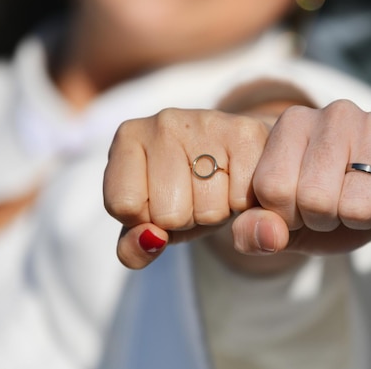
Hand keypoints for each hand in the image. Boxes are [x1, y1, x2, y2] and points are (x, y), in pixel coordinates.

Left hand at [103, 108, 268, 267]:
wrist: (240, 157)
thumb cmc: (187, 192)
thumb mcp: (151, 224)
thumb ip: (132, 248)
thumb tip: (152, 240)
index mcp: (128, 137)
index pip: (124, 206)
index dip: (147, 219)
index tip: (160, 200)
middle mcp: (164, 122)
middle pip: (168, 214)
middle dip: (186, 219)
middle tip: (197, 196)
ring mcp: (206, 123)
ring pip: (207, 212)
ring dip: (216, 214)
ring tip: (219, 189)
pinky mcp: (246, 132)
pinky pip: (240, 202)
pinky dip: (243, 206)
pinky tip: (239, 184)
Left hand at [231, 100, 370, 254]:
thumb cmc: (334, 207)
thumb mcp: (287, 223)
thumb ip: (254, 230)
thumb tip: (269, 235)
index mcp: (293, 123)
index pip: (272, 187)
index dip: (287, 216)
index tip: (302, 208)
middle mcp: (334, 113)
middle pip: (314, 198)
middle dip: (325, 220)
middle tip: (338, 208)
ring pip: (356, 205)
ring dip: (361, 220)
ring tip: (366, 202)